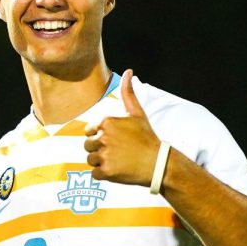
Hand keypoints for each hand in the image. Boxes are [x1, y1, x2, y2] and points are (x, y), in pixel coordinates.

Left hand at [83, 69, 161, 184]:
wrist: (158, 163)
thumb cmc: (146, 137)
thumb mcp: (137, 113)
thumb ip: (128, 93)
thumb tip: (128, 71)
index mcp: (106, 122)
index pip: (89, 131)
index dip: (100, 136)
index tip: (115, 140)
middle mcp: (103, 137)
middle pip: (88, 146)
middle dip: (100, 150)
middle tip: (118, 152)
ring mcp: (104, 155)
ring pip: (91, 160)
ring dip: (101, 162)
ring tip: (119, 160)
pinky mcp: (106, 172)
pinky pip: (95, 174)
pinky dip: (104, 175)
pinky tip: (118, 170)